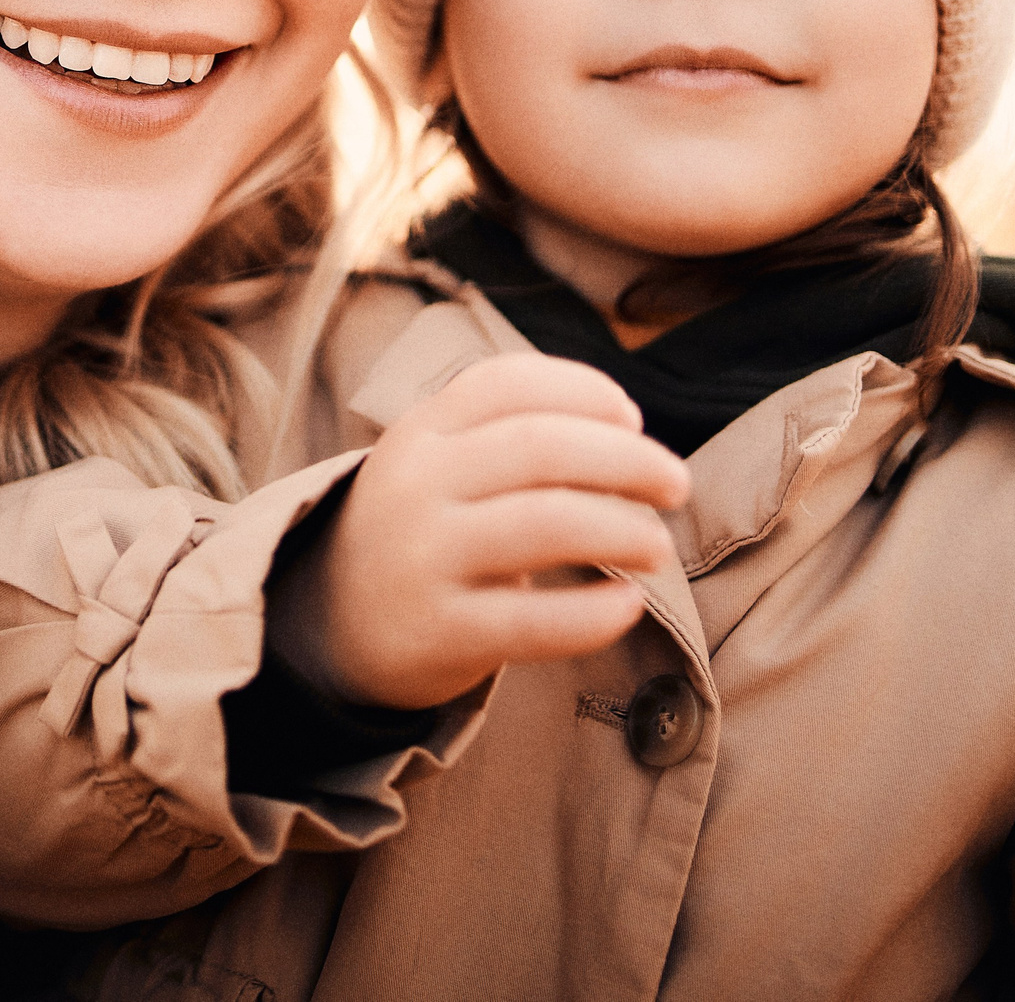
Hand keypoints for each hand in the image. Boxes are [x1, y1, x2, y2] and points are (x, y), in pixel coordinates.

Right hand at [269, 353, 691, 710]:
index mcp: (421, 431)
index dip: (585, 389)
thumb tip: (629, 426)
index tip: (632, 417)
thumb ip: (512, 432)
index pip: (509, 382)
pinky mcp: (439, 631)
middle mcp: (416, 484)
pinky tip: (628, 606)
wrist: (337, 624)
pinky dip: (595, 613)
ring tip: (657, 548)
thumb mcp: (439, 462)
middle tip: (677, 485)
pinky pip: (532, 621)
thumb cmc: (426, 530)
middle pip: (541, 447)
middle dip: (628, 460)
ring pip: (546, 525)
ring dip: (624, 530)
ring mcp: (423, 558)